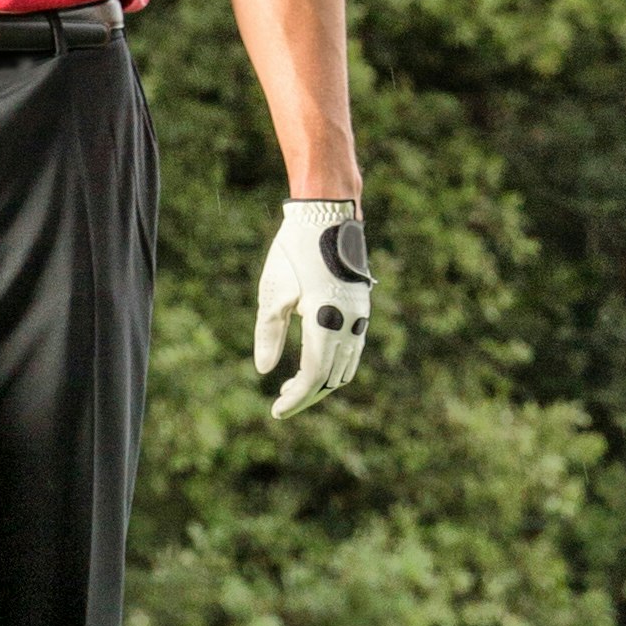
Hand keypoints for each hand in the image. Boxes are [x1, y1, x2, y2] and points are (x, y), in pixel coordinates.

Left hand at [254, 198, 369, 419]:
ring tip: (292, 386)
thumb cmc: (294, 251)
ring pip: (346, 366)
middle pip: (332, 377)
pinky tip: (312, 362)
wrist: (326, 215)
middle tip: (281, 403)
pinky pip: (352, 349)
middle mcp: (350, 322)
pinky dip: (334, 364)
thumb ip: (269, 333)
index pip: (314, 374)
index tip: (277, 411)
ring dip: (322, 382)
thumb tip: (265, 370)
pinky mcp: (361, 308)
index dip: (297, 398)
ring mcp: (360, 315)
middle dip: (307, 395)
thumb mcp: (273, 292)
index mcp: (326, 320)